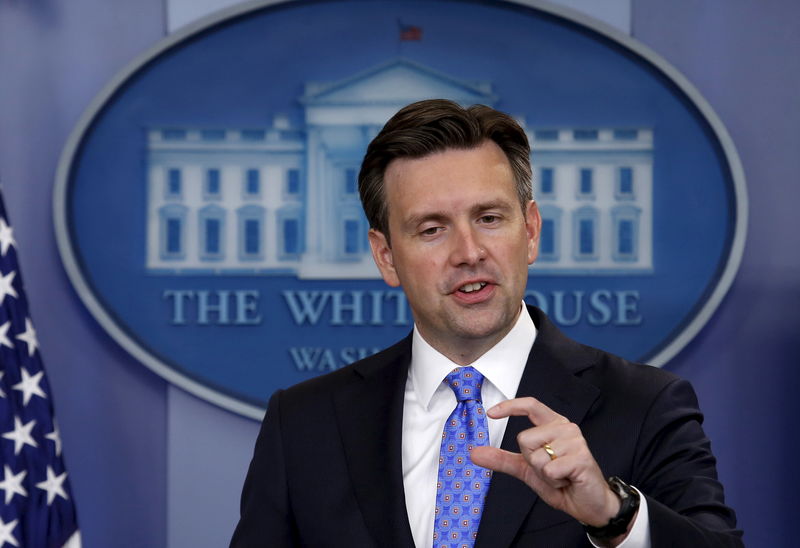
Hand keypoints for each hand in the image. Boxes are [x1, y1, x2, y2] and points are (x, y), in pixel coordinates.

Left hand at [470, 397, 622, 528]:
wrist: (588, 505)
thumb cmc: (561, 482)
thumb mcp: (526, 469)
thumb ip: (502, 459)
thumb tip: (475, 453)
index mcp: (553, 425)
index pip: (531, 405)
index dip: (510, 406)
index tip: (491, 413)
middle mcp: (565, 428)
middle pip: (525, 438)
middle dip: (531, 461)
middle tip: (550, 469)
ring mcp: (575, 441)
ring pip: (536, 456)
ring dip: (544, 474)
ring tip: (560, 476)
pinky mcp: (581, 457)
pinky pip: (549, 469)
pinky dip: (554, 481)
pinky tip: (567, 480)